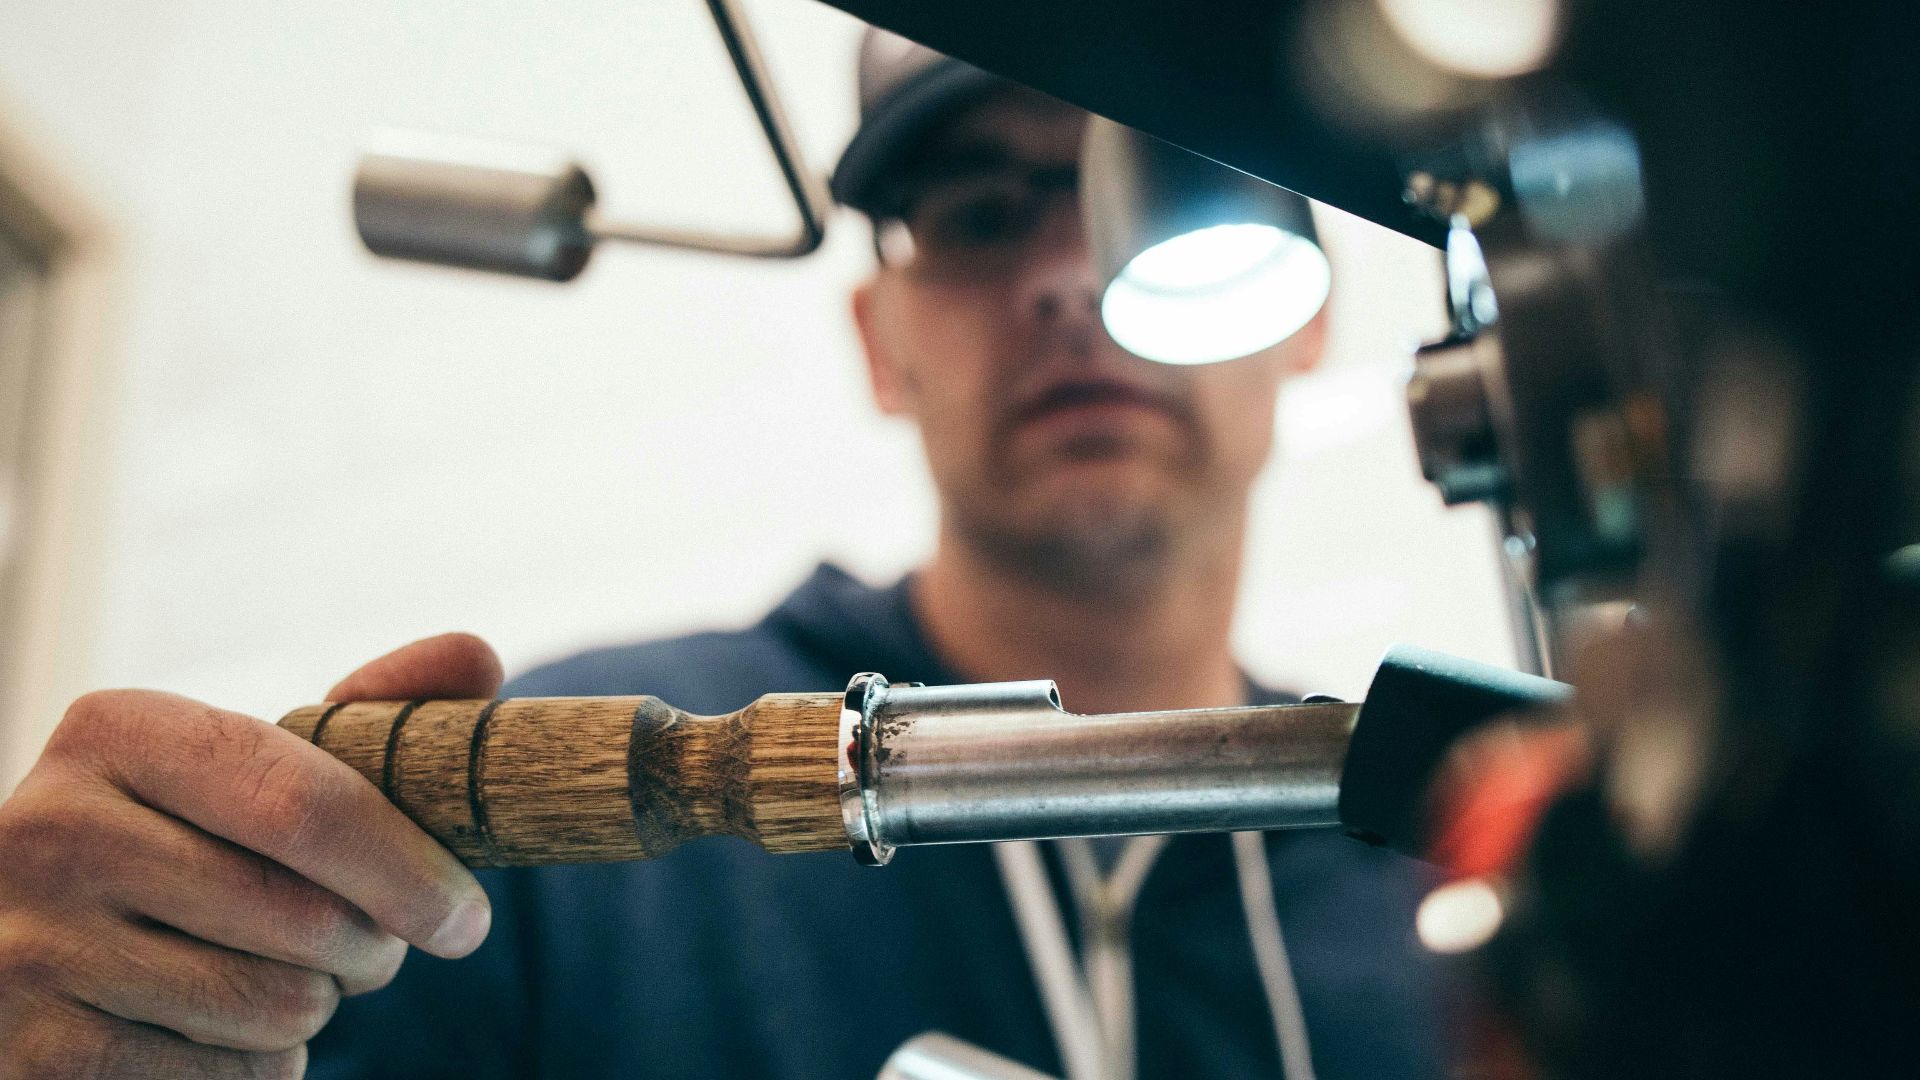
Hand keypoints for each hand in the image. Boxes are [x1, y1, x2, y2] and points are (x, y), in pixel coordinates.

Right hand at [0, 633, 503, 1077]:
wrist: (26, 935)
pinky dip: (259, 1066)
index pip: (308, 806)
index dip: (410, 871)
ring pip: (274, 1008)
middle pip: (306, 919)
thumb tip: (477, 655)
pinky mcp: (37, 1053)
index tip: (467, 918)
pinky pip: (226, 1078)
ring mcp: (31, 946)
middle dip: (373, 949)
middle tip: (370, 947)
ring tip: (282, 975)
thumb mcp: (250, 763)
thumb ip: (368, 711)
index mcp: (118, 732)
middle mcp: (53, 829)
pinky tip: (219, 1027)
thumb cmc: (185, 838)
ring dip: (315, 1008)